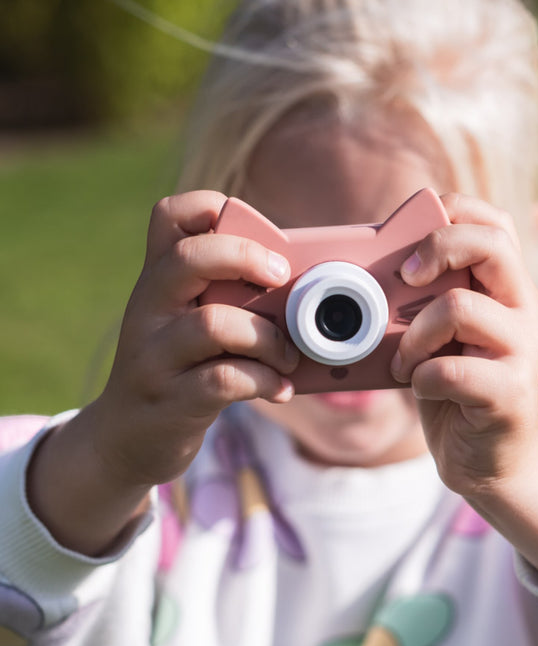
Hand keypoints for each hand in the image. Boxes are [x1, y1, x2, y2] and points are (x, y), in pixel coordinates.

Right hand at [28, 191, 299, 555]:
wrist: (125, 439)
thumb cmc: (179, 370)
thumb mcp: (187, 323)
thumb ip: (229, 298)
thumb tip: (303, 289)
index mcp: (158, 281)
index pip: (168, 216)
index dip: (210, 206)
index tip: (259, 233)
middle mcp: (148, 310)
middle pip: (189, 258)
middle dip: (247, 258)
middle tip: (282, 278)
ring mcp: (153, 357)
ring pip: (214, 325)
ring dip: (268, 338)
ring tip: (288, 356)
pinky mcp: (169, 402)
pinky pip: (225, 379)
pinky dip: (265, 380)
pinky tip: (280, 389)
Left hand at [390, 193, 537, 497]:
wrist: (490, 458)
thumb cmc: (457, 387)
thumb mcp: (441, 335)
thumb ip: (426, 301)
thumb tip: (373, 269)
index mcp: (506, 287)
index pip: (496, 222)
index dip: (453, 212)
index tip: (413, 244)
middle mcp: (524, 309)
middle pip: (490, 245)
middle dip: (436, 249)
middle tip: (405, 278)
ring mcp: (523, 350)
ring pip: (459, 308)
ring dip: (413, 335)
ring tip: (404, 360)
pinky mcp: (510, 393)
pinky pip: (450, 370)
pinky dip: (420, 378)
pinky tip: (420, 387)